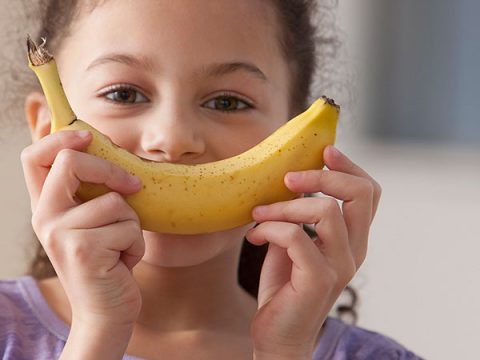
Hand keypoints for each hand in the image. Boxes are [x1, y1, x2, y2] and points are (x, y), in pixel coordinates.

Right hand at [21, 130, 144, 356]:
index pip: (34, 157)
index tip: (89, 137)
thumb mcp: (96, 222)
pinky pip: (128, 227)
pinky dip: (136, 244)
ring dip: (131, 224)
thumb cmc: (108, 260)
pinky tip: (122, 262)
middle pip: (71, 163)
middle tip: (132, 186)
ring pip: (115, 201)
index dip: (60, 137)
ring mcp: (61, 233)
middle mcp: (45, 217)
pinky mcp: (83, 250)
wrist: (106, 310)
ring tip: (120, 246)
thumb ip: (94, 191)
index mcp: (48, 206)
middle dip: (112, 170)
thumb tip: (111, 149)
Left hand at [246, 145, 380, 358]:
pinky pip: (295, 237)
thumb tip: (287, 181)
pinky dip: (269, 229)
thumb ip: (298, 215)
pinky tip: (253, 237)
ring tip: (259, 214)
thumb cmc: (285, 286)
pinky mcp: (319, 281)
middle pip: (360, 195)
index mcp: (352, 239)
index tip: (323, 151)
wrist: (278, 334)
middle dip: (321, 177)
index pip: (368, 193)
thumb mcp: (292, 241)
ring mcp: (340, 267)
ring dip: (284, 206)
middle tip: (288, 179)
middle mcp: (354, 251)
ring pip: (325, 212)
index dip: (349, 167)